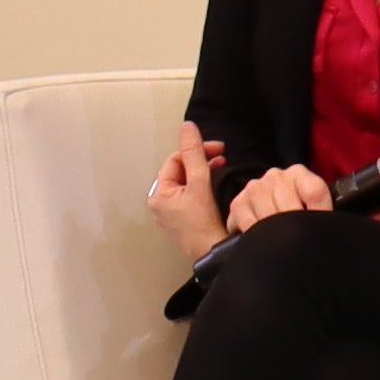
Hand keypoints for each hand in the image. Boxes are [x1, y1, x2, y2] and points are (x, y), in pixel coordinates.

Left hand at [146, 125, 225, 264]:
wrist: (214, 252)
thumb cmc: (204, 225)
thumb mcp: (199, 182)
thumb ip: (194, 153)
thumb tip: (187, 127)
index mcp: (159, 194)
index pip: (175, 160)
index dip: (195, 150)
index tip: (217, 148)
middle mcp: (161, 203)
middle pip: (180, 170)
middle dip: (200, 160)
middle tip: (220, 154)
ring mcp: (172, 212)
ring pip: (187, 181)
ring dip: (203, 170)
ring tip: (220, 165)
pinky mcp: (184, 218)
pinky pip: (191, 194)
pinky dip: (203, 185)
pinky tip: (215, 182)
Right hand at [219, 163, 336, 236]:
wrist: (267, 210)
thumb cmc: (295, 211)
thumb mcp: (313, 207)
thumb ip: (321, 211)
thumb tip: (328, 228)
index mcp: (299, 173)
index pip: (315, 192)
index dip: (320, 214)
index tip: (319, 230)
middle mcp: (276, 175)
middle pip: (291, 209)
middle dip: (295, 229)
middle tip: (297, 241)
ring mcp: (255, 187)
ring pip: (270, 218)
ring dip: (276, 233)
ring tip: (280, 240)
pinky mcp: (238, 202)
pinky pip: (251, 225)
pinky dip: (258, 235)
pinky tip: (263, 237)